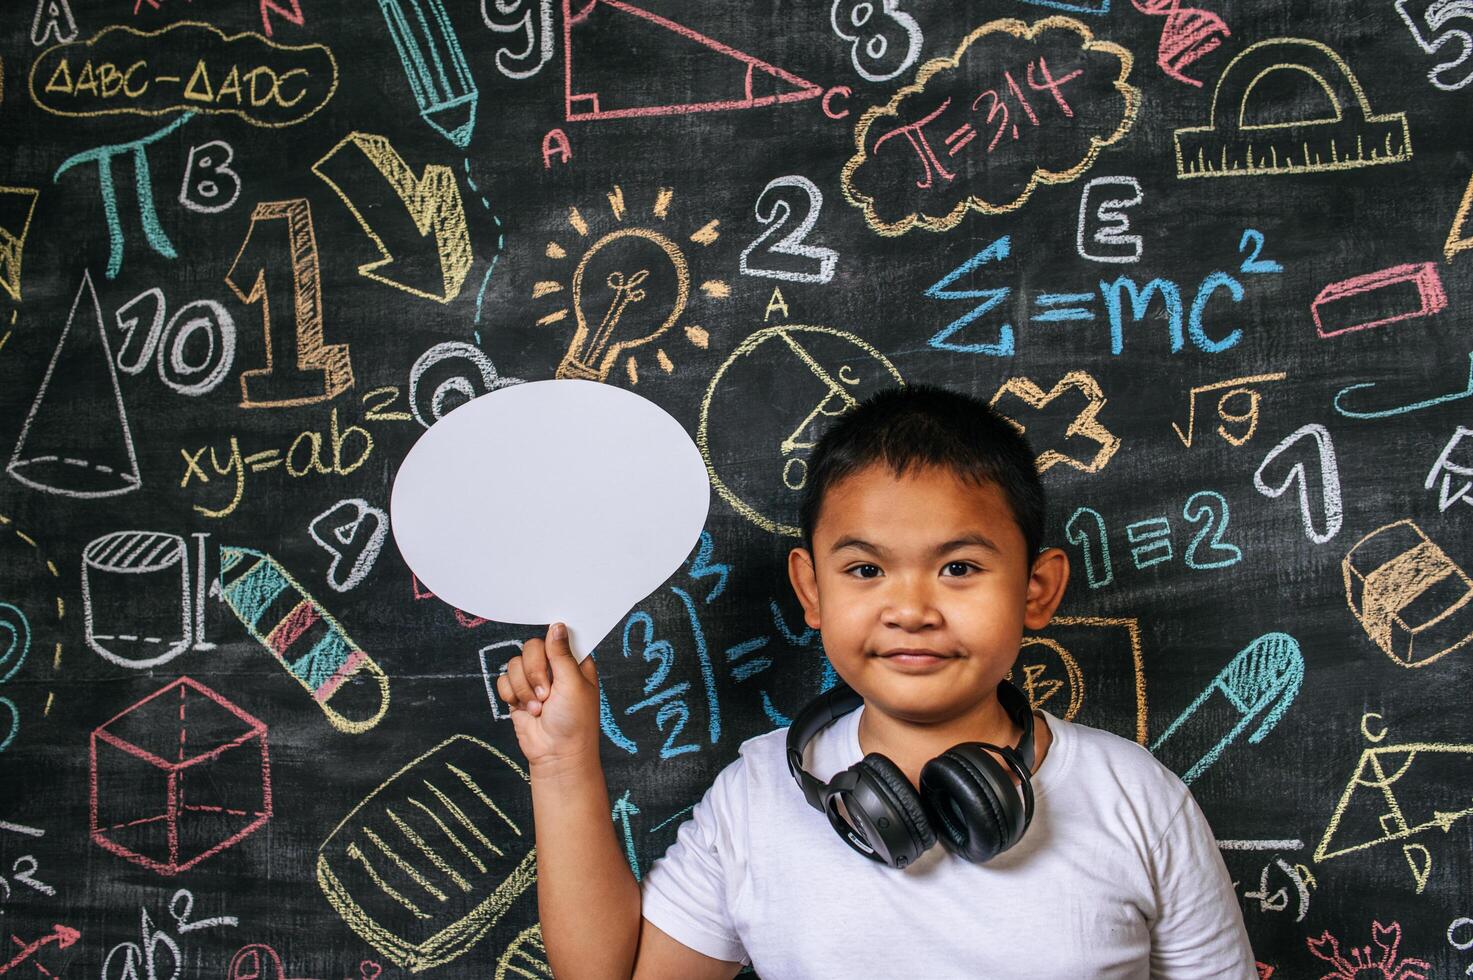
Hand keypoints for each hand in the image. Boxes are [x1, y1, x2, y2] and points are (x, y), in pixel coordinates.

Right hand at [496, 622, 601, 768]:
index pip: (558, 636)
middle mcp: (553, 668)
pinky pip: (503, 679)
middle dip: (535, 672)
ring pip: (514, 663)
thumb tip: (557, 625)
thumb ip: (561, 654)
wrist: (555, 754)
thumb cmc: (574, 722)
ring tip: (539, 707)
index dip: (551, 643)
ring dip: (524, 688)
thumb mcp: (573, 683)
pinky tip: (525, 709)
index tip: (551, 657)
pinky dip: (511, 695)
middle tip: (546, 693)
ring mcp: (534, 680)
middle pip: (531, 647)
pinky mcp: (518, 693)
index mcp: (574, 662)